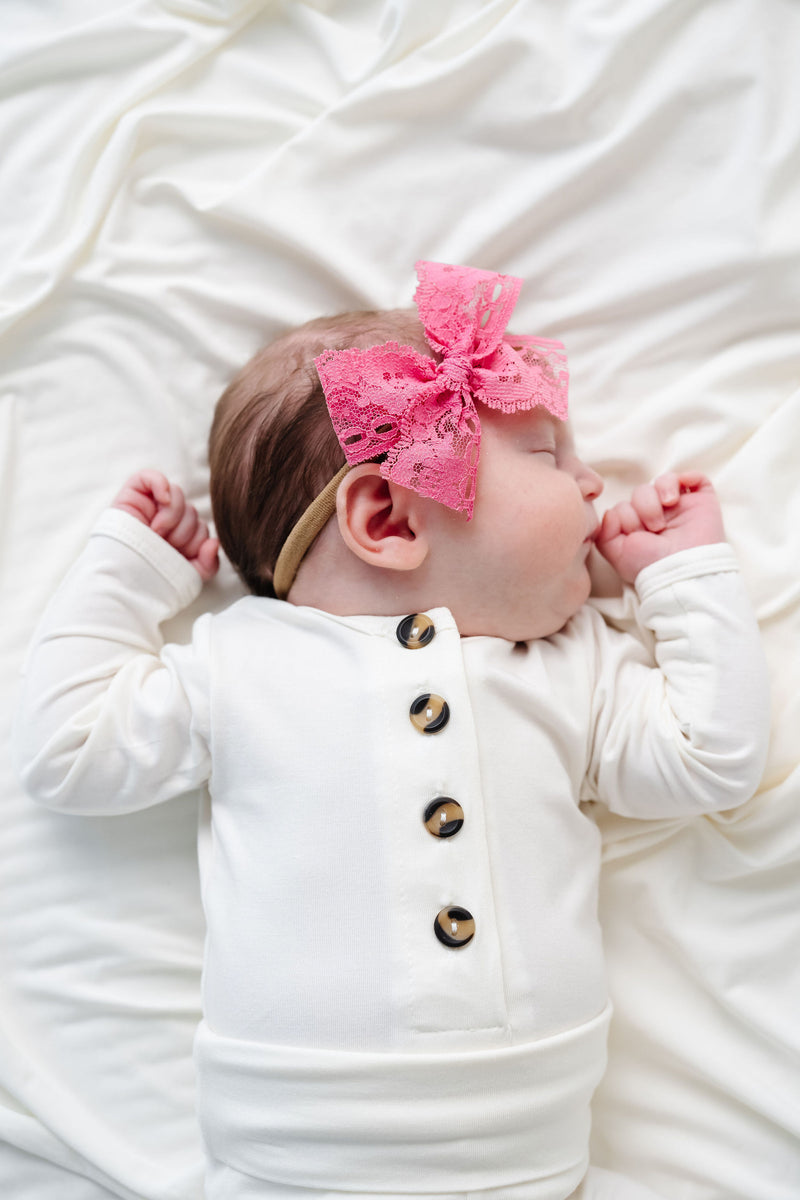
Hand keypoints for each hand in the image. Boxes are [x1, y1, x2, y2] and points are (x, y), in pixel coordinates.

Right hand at [112, 469, 219, 581]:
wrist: (123, 580)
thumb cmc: (152, 580)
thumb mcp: (187, 575)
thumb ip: (208, 563)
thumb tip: (214, 542)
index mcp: (177, 537)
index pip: (200, 527)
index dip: (196, 541)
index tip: (180, 554)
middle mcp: (164, 520)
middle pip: (191, 511)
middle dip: (183, 532)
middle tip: (165, 545)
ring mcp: (148, 506)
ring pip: (177, 495)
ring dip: (172, 516)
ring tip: (156, 534)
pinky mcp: (131, 495)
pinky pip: (151, 477)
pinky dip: (161, 485)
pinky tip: (163, 501)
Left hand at [595, 471, 725, 583]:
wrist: (680, 570)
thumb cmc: (649, 566)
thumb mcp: (617, 554)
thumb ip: (605, 532)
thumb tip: (610, 511)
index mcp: (640, 527)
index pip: (625, 505)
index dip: (625, 517)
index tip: (636, 535)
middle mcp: (659, 515)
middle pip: (641, 491)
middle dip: (643, 508)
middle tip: (654, 529)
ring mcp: (681, 508)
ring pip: (663, 481)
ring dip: (659, 494)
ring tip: (667, 512)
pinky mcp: (702, 502)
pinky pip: (695, 477)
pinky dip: (686, 478)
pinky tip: (676, 498)